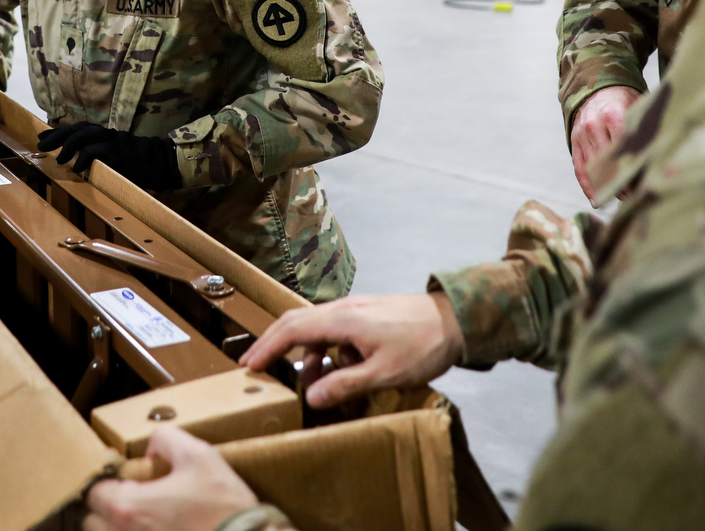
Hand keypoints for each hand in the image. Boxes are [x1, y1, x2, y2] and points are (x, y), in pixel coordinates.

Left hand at [37, 122, 182, 191]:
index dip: (59, 131)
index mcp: (106, 135)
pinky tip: (75, 168)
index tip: (42, 135)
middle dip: (57, 135)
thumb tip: (79, 162)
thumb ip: (101, 155)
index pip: (79, 128)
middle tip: (40, 144)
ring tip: (58, 158)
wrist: (162, 162)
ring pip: (84, 136)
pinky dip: (82, 159)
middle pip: (77, 129)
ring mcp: (112, 142)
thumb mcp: (118, 155)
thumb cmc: (140, 162)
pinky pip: (94, 152)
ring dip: (68, 146)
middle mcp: (107, 134)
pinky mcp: (117, 152)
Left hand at [83, 426, 258, 530]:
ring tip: (145, 519)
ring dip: (116, 528)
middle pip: (92, 522)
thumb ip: (166, 439)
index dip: (107, 483)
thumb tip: (150, 450)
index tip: (126, 481)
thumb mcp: (199, 456)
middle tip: (133, 500)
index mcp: (129, 507)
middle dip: (106, 510)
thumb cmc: (224, 507)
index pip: (94, 493)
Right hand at [238, 292, 462, 409]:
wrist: (455, 319)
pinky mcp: (365, 315)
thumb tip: (311, 396)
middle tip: (255, 367)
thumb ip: (345, 384)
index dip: (266, 347)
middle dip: (273, 344)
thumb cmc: (422, 345)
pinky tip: (336, 369)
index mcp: (341, 320)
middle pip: (295, 322)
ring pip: (315, 328)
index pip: (291, 330)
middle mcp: (342, 309)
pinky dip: (325, 349)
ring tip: (304, 382)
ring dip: (304, 352)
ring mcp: (354, 310)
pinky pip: (334, 330)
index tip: (248, 366)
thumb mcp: (384, 373)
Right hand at [570, 85, 641, 202]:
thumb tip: (663, 155)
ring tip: (622, 199)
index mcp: (613, 115)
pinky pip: (579, 167)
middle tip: (635, 196)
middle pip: (608, 160)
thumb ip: (646, 127)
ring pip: (593, 166)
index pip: (624, 148)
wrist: (597, 88)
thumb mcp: (638, 107)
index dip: (633, 167)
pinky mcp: (574, 141)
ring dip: (607, 185)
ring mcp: (582, 134)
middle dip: (621, 180)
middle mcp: (594, 124)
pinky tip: (596, 199)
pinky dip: (587, 185)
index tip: (645, 183)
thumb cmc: (624, 101)